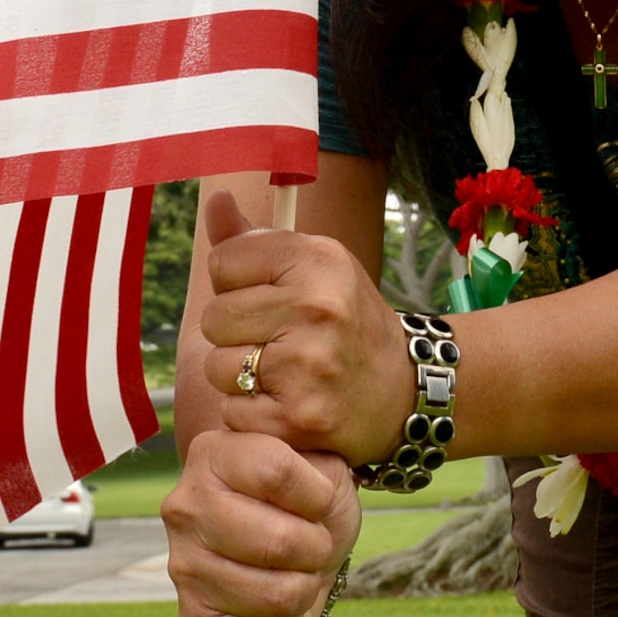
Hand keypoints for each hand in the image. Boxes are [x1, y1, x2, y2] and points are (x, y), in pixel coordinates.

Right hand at [163, 428, 361, 616]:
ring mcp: (182, 565)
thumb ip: (317, 461)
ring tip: (296, 572)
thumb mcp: (322, 462)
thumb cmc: (309, 498)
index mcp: (214, 454)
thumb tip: (316, 487)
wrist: (297, 541)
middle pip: (278, 542)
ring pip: (275, 595)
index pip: (277, 473)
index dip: (318, 495)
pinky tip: (280, 607)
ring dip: (304, 590)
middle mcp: (186, 507)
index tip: (320, 500)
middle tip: (312, 544)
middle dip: (316, 549)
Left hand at [200, 188, 408, 463]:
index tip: (270, 298)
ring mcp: (309, 365)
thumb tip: (215, 199)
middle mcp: (318, 307)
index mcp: (320, 260)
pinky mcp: (298, 417)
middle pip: (214, 318)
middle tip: (277, 340)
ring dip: (240, 376)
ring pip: (218, 367)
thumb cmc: (345, 321)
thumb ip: (255, 240)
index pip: (224, 262)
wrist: (403, 390)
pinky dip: (251, 413)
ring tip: (283, 373)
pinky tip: (286, 403)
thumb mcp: (315, 267)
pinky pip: (232, 411)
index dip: (237, 284)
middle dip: (235, 332)